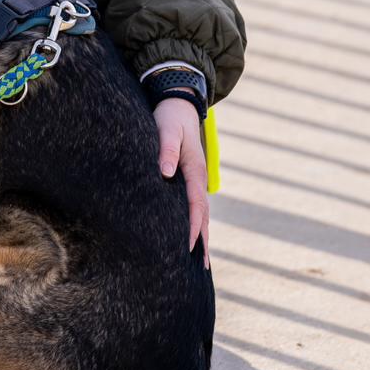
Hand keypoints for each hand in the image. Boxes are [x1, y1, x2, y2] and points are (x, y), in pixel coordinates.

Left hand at [155, 97, 209, 267]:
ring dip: (202, 236)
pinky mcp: (189, 178)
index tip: (191, 246)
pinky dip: (198, 224)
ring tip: (201, 260)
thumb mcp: (166, 129)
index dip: (194, 226)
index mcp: (194, 169)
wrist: (178, 103)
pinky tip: (193, 236)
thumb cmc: (169, 117)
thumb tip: (166, 172)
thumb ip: (167, 149)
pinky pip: (195, 206)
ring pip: (201, 213)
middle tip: (202, 266)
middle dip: (203, 240)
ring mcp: (196, 179)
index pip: (196, 204)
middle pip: (203, 215)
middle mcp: (198, 177)